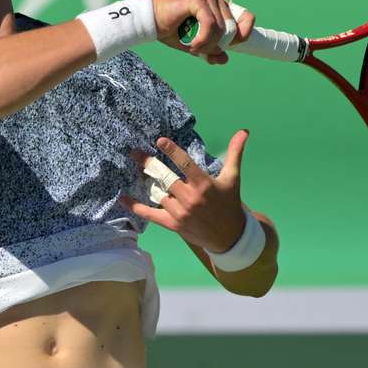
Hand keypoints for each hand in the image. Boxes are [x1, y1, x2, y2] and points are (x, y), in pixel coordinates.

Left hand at [120, 130, 249, 252]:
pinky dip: (136, 207)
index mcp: (205, 184)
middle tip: (134, 153)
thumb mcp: (232, 177)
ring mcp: (181, 212)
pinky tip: (124, 198)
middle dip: (149, 164)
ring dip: (147, 182)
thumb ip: (235, 153)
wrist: (230, 236)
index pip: (186, 164)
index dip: (173, 151)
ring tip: (133, 168)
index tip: (160, 141)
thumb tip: (244, 131)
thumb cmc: (230, 203)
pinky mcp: (173, 224)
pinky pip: (151, 214)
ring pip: (159, 193)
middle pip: (166, 178)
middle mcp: (191, 198)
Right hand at [152, 0, 255, 64]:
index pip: (246, 18)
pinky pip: (210, 24)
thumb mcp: (196, 45)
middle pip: (232, 29)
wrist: (150, 23)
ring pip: (221, 28)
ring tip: (192, 46)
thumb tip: (225, 59)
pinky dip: (203, 39)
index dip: (243, 34)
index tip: (231, 46)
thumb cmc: (172, 31)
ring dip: (207, 44)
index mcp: (220, 6)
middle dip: (217, 45)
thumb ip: (211, 51)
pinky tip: (192, 43)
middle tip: (199, 48)